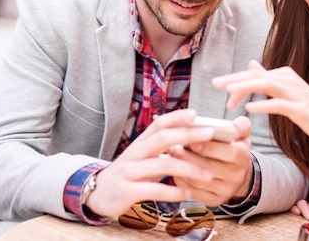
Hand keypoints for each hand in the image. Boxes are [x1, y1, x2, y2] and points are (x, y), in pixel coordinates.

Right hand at [86, 109, 217, 217]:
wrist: (98, 192)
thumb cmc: (130, 171)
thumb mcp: (144, 155)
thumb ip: (164, 146)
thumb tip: (194, 135)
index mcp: (141, 142)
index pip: (159, 124)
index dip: (176, 117)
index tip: (195, 113)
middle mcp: (135, 153)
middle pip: (162, 138)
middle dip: (188, 135)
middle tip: (210, 134)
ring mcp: (130, 171)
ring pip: (161, 165)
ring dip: (188, 169)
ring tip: (208, 174)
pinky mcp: (127, 191)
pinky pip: (153, 190)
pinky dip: (173, 192)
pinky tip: (187, 193)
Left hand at [167, 116, 252, 205]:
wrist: (239, 174)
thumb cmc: (234, 149)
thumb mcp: (242, 135)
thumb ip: (241, 125)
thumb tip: (234, 126)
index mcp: (243, 157)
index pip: (227, 152)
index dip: (209, 147)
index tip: (192, 140)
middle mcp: (236, 176)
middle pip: (210, 168)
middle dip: (189, 157)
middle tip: (173, 147)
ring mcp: (226, 190)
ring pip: (199, 181)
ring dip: (182, 169)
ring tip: (171, 157)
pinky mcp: (215, 200)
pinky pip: (194, 193)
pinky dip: (182, 182)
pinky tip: (175, 170)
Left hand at [211, 60, 308, 143]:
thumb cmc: (306, 108)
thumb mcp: (285, 90)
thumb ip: (268, 77)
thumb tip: (250, 64)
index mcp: (283, 74)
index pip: (255, 73)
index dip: (235, 79)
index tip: (219, 86)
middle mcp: (289, 79)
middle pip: (257, 76)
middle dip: (235, 79)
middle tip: (216, 84)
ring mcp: (296, 93)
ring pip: (267, 85)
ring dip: (246, 88)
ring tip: (229, 93)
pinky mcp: (300, 108)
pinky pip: (279, 104)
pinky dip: (264, 105)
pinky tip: (249, 109)